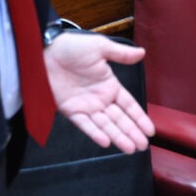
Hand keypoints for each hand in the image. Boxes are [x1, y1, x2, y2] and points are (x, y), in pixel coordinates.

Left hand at [45, 32, 155, 152]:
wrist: (44, 52)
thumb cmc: (72, 47)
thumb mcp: (100, 47)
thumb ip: (121, 54)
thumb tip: (142, 53)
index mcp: (109, 85)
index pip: (129, 105)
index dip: (139, 117)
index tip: (150, 130)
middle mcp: (100, 99)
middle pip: (120, 119)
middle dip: (132, 132)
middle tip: (143, 146)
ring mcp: (86, 106)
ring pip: (106, 125)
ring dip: (118, 137)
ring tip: (131, 149)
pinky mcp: (71, 111)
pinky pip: (85, 125)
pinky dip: (95, 133)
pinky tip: (106, 142)